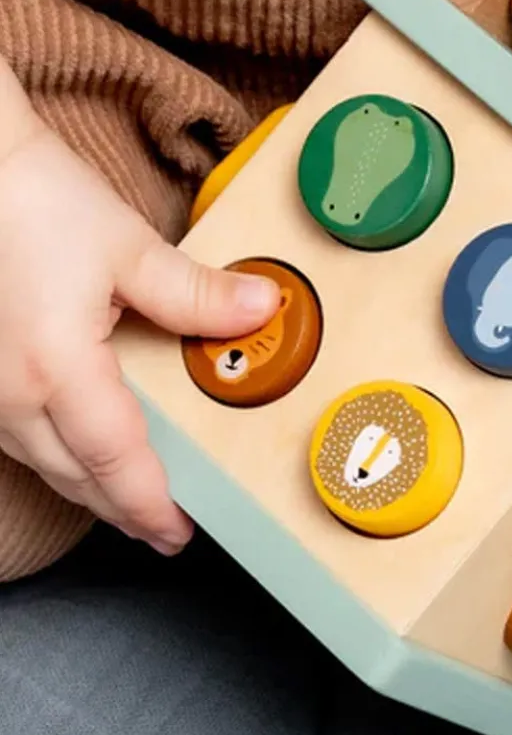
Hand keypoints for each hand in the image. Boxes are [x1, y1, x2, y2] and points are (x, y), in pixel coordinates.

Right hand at [0, 119, 279, 555]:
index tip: (178, 532)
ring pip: (42, 462)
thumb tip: (264, 310)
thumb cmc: (36, 201)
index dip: (149, 504)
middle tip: (165, 530)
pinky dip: (57, 454)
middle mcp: (10, 394)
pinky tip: (77, 448)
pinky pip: (18, 436)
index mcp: (56, 370)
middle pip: (75, 476)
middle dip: (122, 509)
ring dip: (88, 485)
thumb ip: (197, 294)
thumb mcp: (128, 250)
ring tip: (129, 499)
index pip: (115, 462)